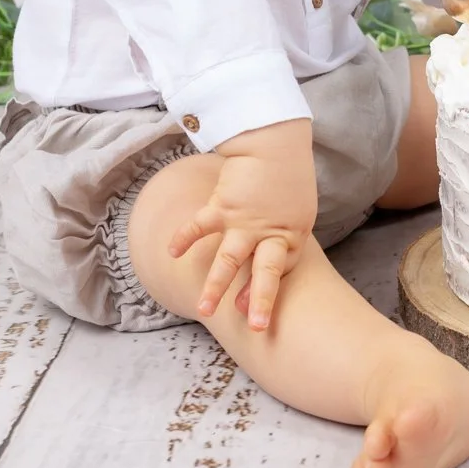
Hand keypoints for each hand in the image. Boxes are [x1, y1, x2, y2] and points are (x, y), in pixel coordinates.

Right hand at [167, 119, 315, 331]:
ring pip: (229, 259)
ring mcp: (244, 220)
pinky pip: (200, 225)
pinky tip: (171, 252)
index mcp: (290, 234)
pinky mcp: (223, 206)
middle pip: (265, 272)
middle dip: (258, 300)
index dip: (265, 292)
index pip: (279, 270)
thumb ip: (284, 232)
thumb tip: (268, 252)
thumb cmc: (288, 175)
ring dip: (215, 286)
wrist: (275, 141)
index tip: (251, 315)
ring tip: (203, 311)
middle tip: (254, 327)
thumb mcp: (297, 208)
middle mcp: (269, 232)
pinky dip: (184, 237)